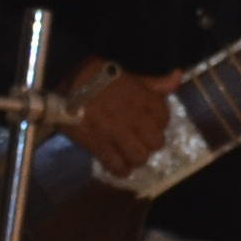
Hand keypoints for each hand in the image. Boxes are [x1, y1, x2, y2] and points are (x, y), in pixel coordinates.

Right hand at [62, 63, 179, 175]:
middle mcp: (134, 117)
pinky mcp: (97, 143)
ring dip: (136, 157)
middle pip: (156, 143)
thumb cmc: (95, 72)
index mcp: (143, 98)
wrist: (63, 79)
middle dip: (149, 143)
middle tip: (139, 140)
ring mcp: (116, 132)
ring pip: (139, 157)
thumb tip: (177, 77)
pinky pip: (116, 165)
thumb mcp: (128, 70)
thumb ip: (153, 80)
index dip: (158, 122)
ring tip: (129, 153)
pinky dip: (119, 169)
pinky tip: (118, 166)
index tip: (149, 122)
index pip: (164, 118)